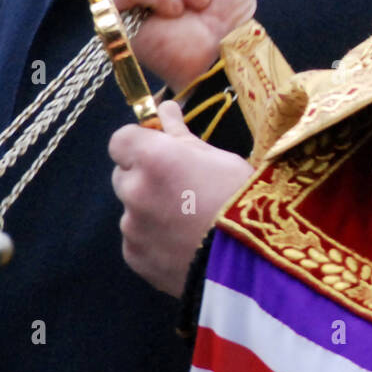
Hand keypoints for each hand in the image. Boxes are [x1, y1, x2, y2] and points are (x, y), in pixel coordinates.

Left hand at [109, 101, 253, 297]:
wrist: (251, 262)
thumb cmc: (242, 198)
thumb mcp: (219, 158)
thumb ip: (182, 135)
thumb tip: (165, 109)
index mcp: (154, 158)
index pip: (120, 139)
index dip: (139, 143)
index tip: (161, 149)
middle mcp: (134, 190)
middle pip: (123, 174)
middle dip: (143, 175)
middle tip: (179, 186)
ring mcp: (131, 227)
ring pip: (131, 208)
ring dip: (149, 209)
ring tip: (187, 221)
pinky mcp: (135, 258)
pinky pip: (136, 239)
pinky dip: (152, 238)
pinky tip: (182, 243)